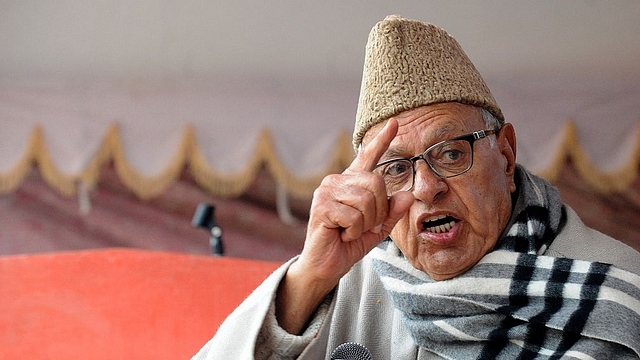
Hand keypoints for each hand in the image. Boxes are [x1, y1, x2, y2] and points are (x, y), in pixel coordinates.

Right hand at [276, 119, 412, 333]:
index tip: (396, 122)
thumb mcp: (377, 229)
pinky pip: (354, 216)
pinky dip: (354, 231)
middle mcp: (337, 181)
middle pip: (377, 183)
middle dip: (378, 211)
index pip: (369, 156)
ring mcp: (327, 191)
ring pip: (367, 201)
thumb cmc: (348, 245)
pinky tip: (341, 234)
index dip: (382, 139)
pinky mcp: (321, 206)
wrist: (325, 266)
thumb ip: (392, 212)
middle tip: (363, 226)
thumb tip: (409, 194)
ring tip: (349, 231)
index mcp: (352, 183)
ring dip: (365, 224)